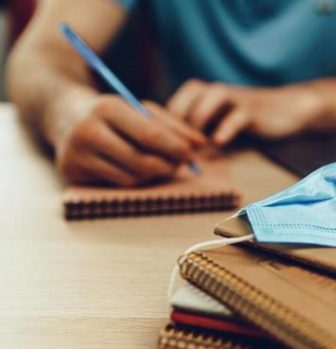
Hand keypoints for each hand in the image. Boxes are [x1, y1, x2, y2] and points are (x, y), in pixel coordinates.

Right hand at [54, 94, 203, 185]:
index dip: (175, 148)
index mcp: (108, 107)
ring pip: (131, 178)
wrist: (65, 115)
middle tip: (179, 165)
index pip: (150, 135)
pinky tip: (135, 169)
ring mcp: (76, 153)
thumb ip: (175, 126)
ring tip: (158, 164)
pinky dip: (133, 179)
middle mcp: (88, 130)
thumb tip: (200, 145)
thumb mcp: (142, 111)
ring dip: (152, 175)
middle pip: (141, 161)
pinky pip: (116, 185)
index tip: (191, 154)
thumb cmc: (115, 114)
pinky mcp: (70, 171)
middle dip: (167, 166)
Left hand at [167, 80, 322, 145]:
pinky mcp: (253, 111)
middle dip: (178, 123)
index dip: (165, 124)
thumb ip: (197, 130)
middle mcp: (216, 91)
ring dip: (197, 122)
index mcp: (204, 93)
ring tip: (194, 147)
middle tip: (175, 148)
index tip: (163, 147)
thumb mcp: (218, 122)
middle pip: (187, 97)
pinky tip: (219, 143)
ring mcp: (236, 99)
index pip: (175, 102)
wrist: (287, 109)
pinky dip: (225, 129)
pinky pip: (236, 117)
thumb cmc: (247, 120)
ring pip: (208, 101)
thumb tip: (172, 151)